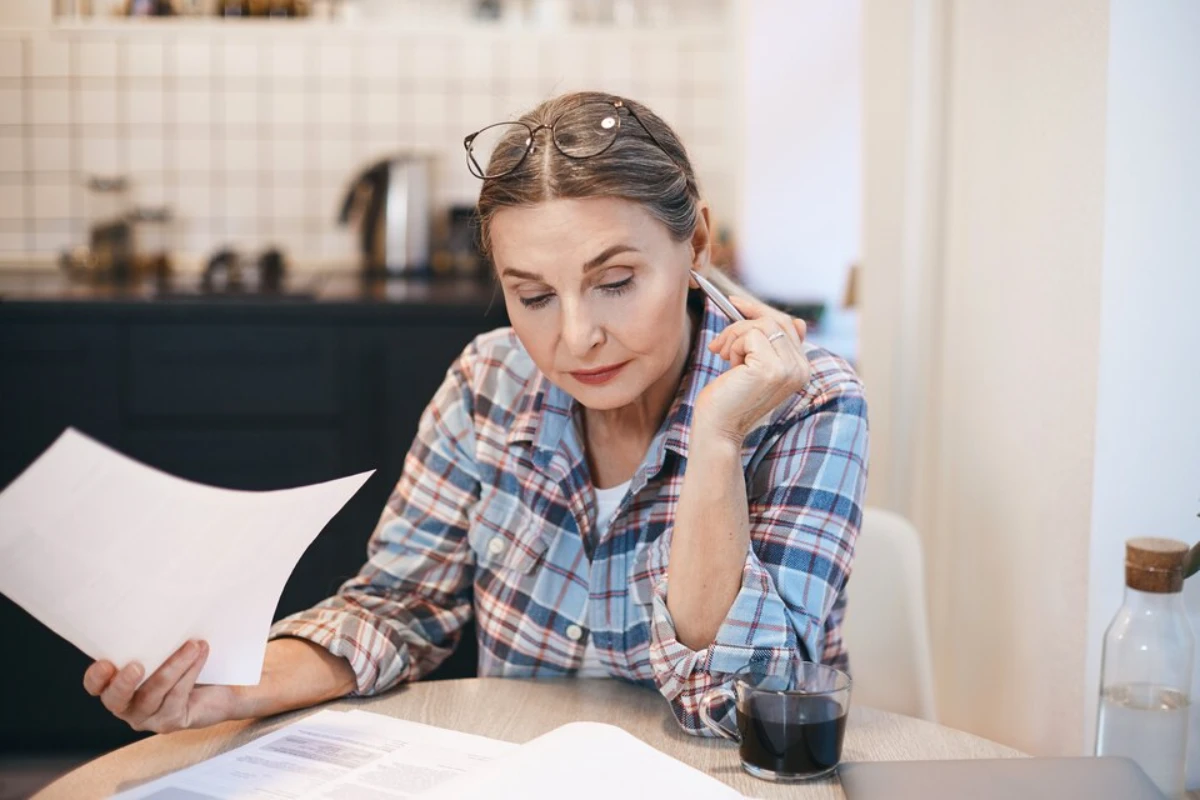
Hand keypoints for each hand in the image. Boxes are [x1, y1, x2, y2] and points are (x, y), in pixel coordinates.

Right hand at [83, 640, 242, 732]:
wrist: (221, 689)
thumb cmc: (188, 662)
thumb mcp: (167, 646)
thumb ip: (157, 637)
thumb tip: (162, 607)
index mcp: (117, 684)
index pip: (96, 686)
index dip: (96, 678)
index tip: (105, 663)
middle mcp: (127, 705)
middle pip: (116, 699)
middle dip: (124, 683)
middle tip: (137, 666)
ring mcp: (148, 717)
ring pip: (153, 694)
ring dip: (173, 666)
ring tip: (192, 645)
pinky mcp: (170, 722)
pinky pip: (177, 696)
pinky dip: (190, 671)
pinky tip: (201, 653)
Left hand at [696, 294, 810, 443]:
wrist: (717, 429)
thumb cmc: (729, 398)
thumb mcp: (754, 366)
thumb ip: (771, 344)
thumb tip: (797, 321)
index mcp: (801, 369)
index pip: (789, 325)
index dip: (760, 311)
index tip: (735, 302)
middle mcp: (801, 369)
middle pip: (776, 321)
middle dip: (742, 323)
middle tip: (720, 343)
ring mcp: (789, 369)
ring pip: (762, 325)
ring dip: (734, 336)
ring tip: (723, 357)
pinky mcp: (771, 369)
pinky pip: (750, 335)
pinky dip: (733, 345)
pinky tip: (728, 366)